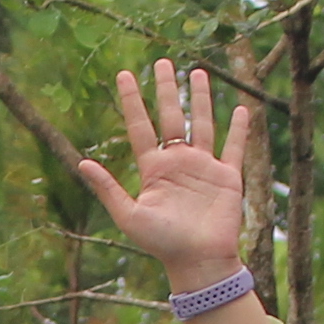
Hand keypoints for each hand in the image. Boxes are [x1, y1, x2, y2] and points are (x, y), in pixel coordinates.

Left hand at [72, 58, 262, 286]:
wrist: (198, 262)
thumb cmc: (162, 244)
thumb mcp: (130, 216)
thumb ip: (109, 189)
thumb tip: (83, 163)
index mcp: (154, 170)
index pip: (140, 127)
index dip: (132, 101)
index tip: (124, 74)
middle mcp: (178, 163)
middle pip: (172, 117)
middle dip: (167, 89)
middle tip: (162, 61)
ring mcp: (203, 167)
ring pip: (203, 123)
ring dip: (201, 99)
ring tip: (198, 72)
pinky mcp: (228, 176)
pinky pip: (234, 148)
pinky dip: (239, 129)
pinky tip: (241, 109)